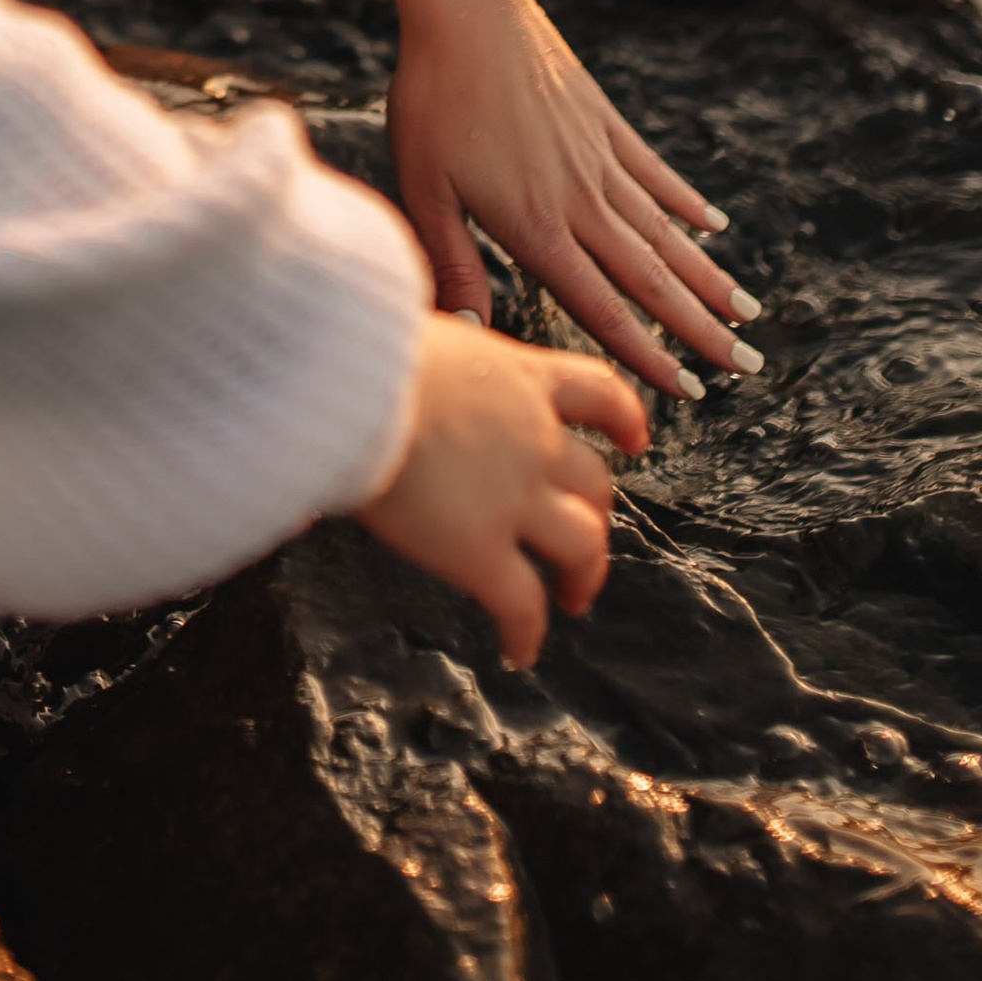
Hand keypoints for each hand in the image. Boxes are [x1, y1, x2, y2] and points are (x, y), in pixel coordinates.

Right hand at [355, 312, 646, 667]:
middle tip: (582, 537)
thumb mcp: (423, 329)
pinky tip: (518, 651)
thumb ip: (444, 357)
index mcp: (519, 376)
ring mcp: (513, 497)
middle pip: (595, 483)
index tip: (632, 439)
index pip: (597, 391)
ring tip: (570, 598)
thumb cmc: (362, 344)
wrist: (348, 378)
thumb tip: (416, 352)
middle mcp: (533, 438)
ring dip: (583, 576)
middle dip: (596, 514)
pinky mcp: (479, 551)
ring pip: (581, 545)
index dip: (624, 419)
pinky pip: (522, 605)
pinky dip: (526, 633)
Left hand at [387, 0, 755, 401]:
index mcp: (536, 227)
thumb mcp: (424, 188)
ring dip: (706, 276)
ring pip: (664, 232)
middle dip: (701, 330)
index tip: (687, 393)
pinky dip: (685, 203)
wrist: (469, 10)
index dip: (646, 357)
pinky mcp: (604, 122)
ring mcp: (600, 159)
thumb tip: (474, 334)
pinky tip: (713, 227)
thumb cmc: (434, 99)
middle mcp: (581, 201)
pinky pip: (653, 173)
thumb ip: (454, 264)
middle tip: (748, 368)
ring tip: (747, 312)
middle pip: (651, 280)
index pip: (603, 309)